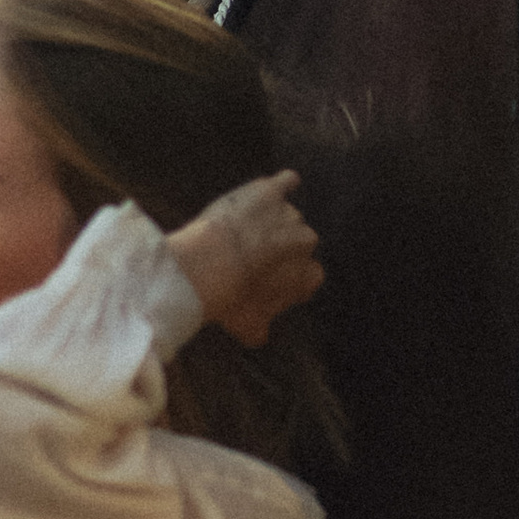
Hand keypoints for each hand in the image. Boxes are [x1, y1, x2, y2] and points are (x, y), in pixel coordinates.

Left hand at [167, 173, 322, 345]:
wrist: (209, 264)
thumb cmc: (230, 298)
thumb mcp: (247, 326)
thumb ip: (262, 328)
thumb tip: (261, 336)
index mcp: (307, 276)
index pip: (309, 277)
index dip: (288, 278)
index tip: (271, 281)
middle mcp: (307, 243)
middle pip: (300, 244)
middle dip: (282, 249)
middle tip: (256, 257)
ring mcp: (289, 215)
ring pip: (288, 217)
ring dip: (273, 222)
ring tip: (249, 230)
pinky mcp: (270, 192)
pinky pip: (286, 181)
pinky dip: (284, 183)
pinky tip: (279, 184)